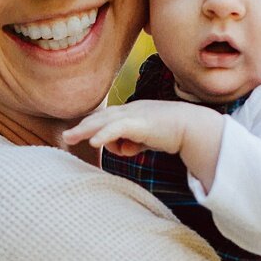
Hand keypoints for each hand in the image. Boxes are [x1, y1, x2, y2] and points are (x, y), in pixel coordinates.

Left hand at [64, 100, 217, 157]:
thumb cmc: (173, 133)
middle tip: (67, 136)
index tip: (81, 135)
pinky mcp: (140, 123)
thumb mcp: (148, 139)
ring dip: (86, 130)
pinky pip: (117, 128)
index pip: (108, 118)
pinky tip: (94, 143)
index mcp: (133, 112)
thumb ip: (134, 142)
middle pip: (101, 118)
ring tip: (70, 138)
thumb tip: (124, 149)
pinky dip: (104, 135)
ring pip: (104, 122)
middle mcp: (131, 110)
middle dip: (83, 127)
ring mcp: (134, 115)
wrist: (193, 127)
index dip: (94, 127)